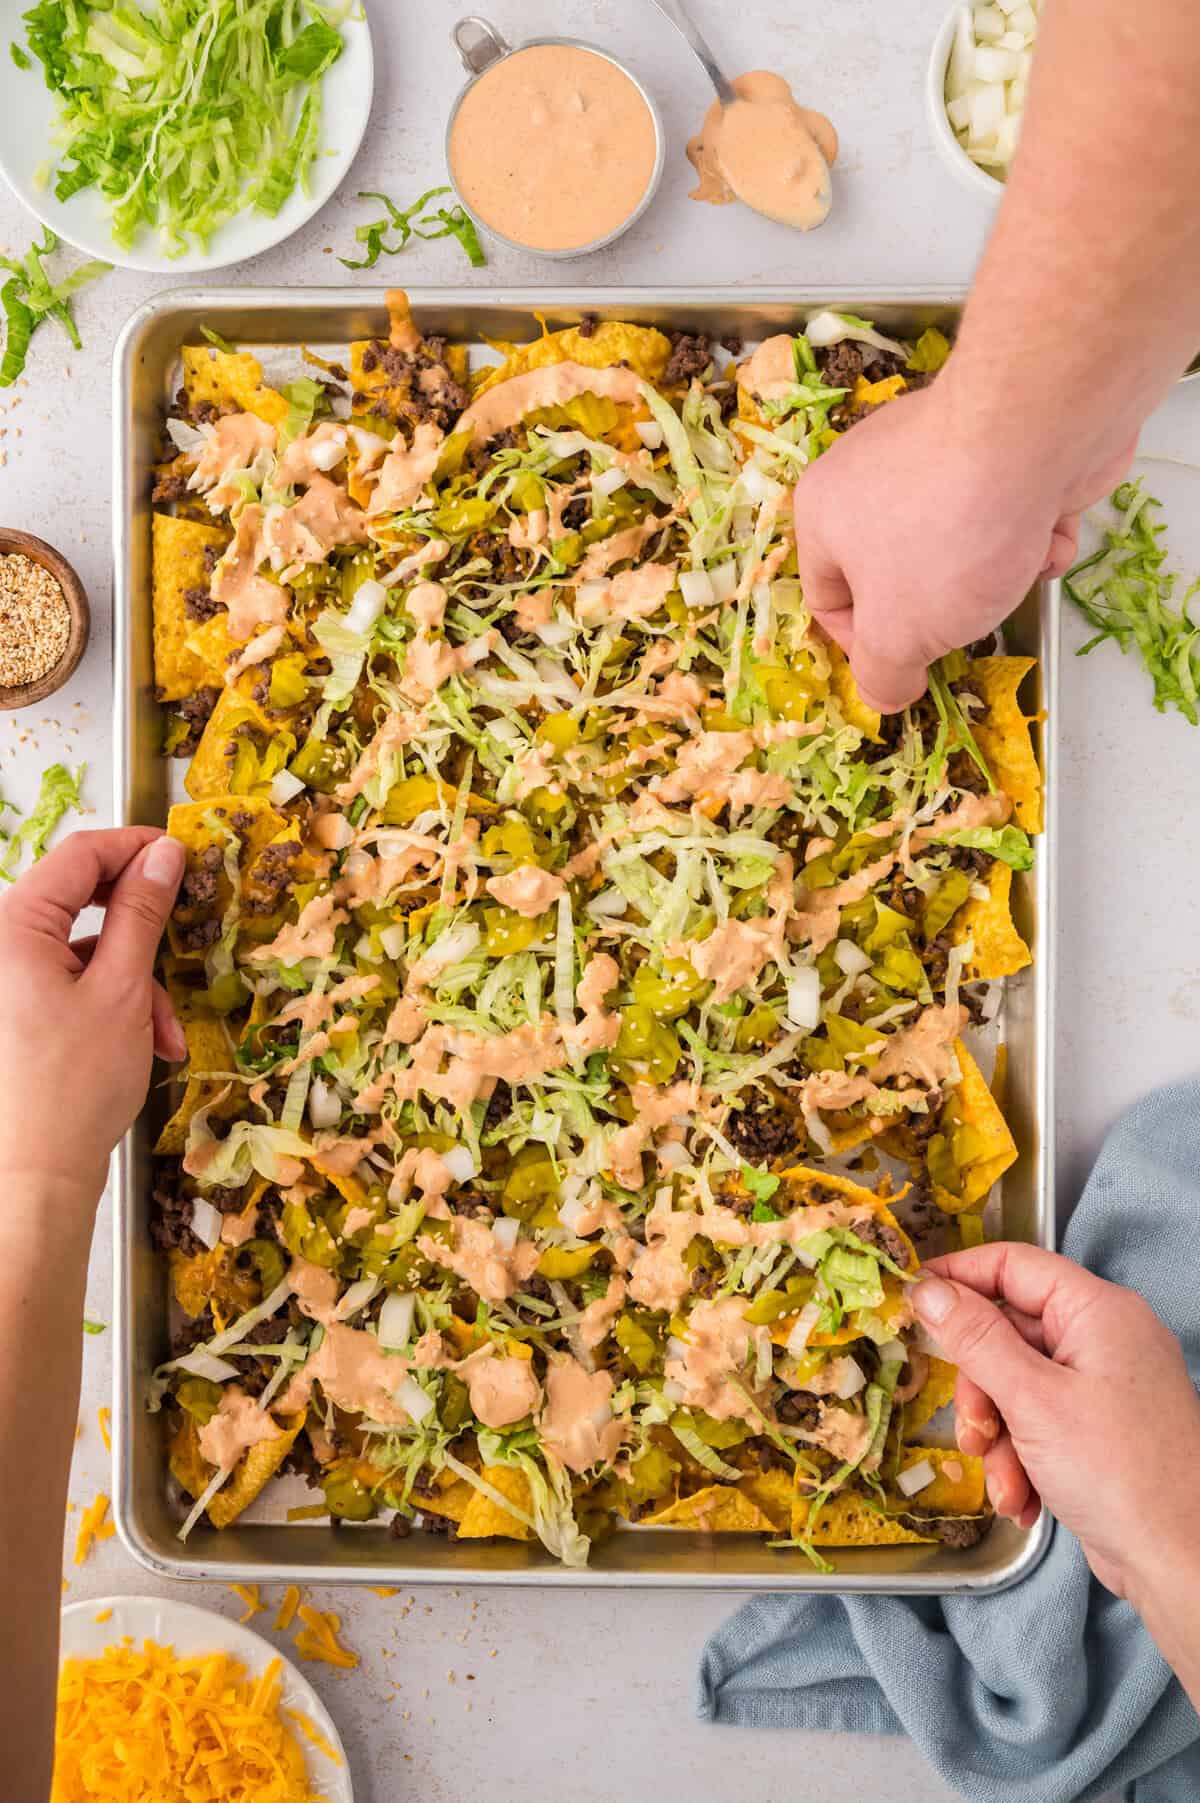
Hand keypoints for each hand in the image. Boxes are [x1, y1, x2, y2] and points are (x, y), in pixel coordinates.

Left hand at [0, 827, 185, 1205]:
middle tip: (184, 932)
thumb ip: (141, 913)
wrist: (32, 1177)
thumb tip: (163, 855)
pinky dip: (111, 1003)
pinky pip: (67, 982)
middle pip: (78, 901)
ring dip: (133, 981)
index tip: (184, 854)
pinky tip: (145, 1041)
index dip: (136, 847)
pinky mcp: (12, 1009)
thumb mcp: (122, 990)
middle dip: (139, 927)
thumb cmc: (71, 1088)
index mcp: (11, 927)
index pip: (79, 855)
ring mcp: (2, 980)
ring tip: (164, 1030)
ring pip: (80, 949)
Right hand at [793, 386, 1132, 710]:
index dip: (866, 647)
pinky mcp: (1000, 444)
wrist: (1036, 430)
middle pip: (898, 573)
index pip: (828, 599)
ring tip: (1015, 567)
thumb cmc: (944, 539)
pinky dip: (1029, 533)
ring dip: (994, 573)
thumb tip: (883, 696)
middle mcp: (870, 475)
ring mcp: (936, 453)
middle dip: (942, 608)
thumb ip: (883, 676)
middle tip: (967, 620)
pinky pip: (1003, 510)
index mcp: (823, 514)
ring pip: (957, 546)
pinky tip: (1045, 532)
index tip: (909, 668)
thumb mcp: (899, 635)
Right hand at [913, 1243, 1199, 1601]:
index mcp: (1098, 1311)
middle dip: (981, 1389)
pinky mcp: (1100, 1429)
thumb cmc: (1117, 1472)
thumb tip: (928, 1289)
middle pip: (1009, 1334)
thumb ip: (975, 1339)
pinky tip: (1025, 1497)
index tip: (912, 1298)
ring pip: (1016, 1385)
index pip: (1013, 1265)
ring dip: (998, 1434)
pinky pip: (1039, 1422)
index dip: (959, 1276)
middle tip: (973, 1429)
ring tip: (1007, 1481)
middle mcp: (1103, 1339)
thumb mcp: (1032, 1399)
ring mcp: (1103, 1385)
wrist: (1181, 1563)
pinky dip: (1022, 1456)